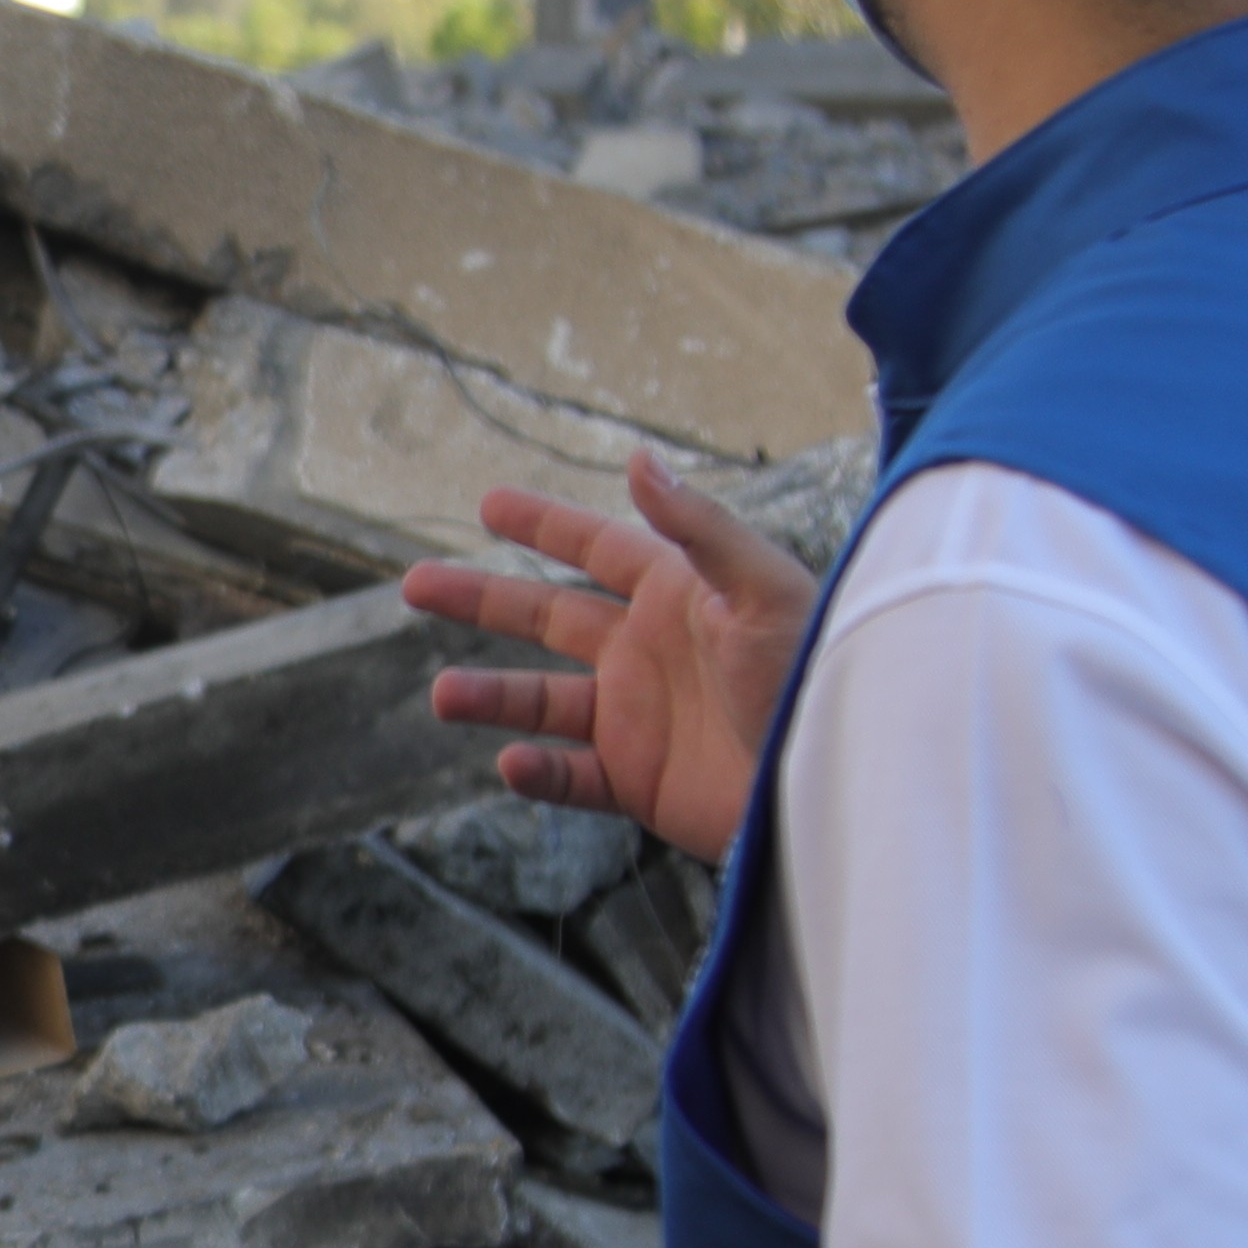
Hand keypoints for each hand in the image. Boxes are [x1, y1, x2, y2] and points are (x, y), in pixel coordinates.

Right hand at [395, 450, 821, 865]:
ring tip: (443, 694)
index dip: (543, 524)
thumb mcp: (764, 592)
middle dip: (481, 599)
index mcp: (676, 595)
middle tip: (414, 585)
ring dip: (492, 697)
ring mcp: (639, 718)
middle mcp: (647, 651)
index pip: (597, 546)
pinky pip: (572, 777)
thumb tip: (639, 460)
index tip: (488, 504)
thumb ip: (700, 528)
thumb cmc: (813, 681)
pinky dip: (538, 775)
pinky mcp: (641, 782)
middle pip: (546, 617)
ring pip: (542, 701)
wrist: (833, 787)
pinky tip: (512, 764)